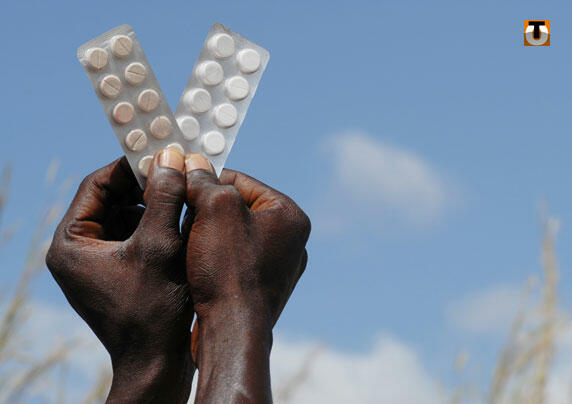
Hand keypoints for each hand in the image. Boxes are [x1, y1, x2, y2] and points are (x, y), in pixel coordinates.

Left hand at [46, 150, 192, 402]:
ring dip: (154, 204)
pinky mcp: (116, 272)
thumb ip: (164, 197)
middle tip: (177, 173)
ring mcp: (97, 263)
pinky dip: (156, 224)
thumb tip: (171, 158)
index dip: (130, 166)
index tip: (163, 155)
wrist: (157, 362)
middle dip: (145, 186)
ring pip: (126, 216)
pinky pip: (135, 235)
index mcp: (71, 243)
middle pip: (112, 199)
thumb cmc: (153, 308)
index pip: (97, 185)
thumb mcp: (159, 245)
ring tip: (183, 195)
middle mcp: (78, 251)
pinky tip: (182, 221)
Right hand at [182, 154, 310, 403]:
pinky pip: (234, 259)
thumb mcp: (213, 210)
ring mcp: (278, 266)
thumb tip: (193, 161)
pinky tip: (192, 259)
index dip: (205, 178)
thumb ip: (204, 181)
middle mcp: (291, 240)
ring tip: (182, 234)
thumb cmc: (228, 270)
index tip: (178, 180)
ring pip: (232, 234)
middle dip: (205, 207)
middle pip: (237, 208)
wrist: (232, 333)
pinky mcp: (263, 287)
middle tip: (178, 208)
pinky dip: (213, 255)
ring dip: (206, 231)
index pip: (241, 181)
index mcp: (289, 215)